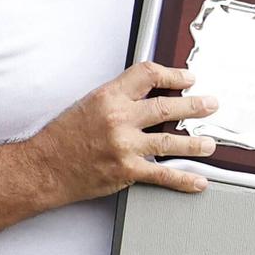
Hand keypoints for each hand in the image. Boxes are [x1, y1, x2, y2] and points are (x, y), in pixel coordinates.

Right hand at [28, 62, 217, 199]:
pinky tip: (198, 180)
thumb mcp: (89, 104)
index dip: (173, 74)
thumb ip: (120, 97)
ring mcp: (124, 146)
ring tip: (210, 143)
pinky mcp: (126, 171)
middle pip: (167, 106)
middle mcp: (119, 118)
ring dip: (195, 142)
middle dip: (194, 105)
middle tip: (211, 105)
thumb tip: (150, 93)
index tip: (187, 78)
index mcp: (109, 96)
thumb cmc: (63, 137)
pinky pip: (162, 174)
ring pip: (170, 140)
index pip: (148, 75)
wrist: (43, 167)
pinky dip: (183, 179)